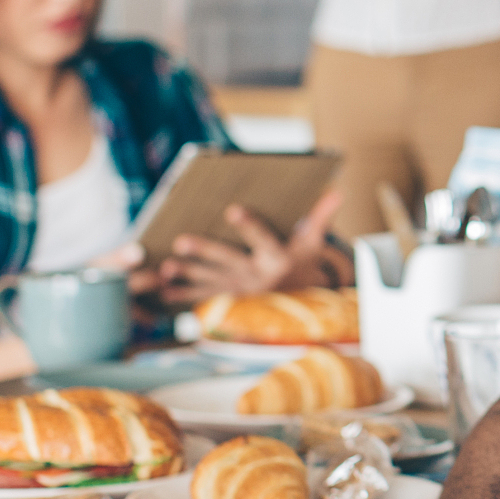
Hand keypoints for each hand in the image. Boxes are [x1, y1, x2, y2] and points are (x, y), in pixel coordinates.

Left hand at [127, 189, 347, 307]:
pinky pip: (205, 298)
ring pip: (211, 280)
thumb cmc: (303, 264)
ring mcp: (242, 291)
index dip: (249, 225)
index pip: (262, 238)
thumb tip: (337, 192)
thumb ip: (321, 217)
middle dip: (204, 252)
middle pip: (228, 261)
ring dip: (187, 275)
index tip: (233, 210)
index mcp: (278, 259)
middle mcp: (258, 277)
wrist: (303, 305)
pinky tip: (162, 292)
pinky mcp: (230, 301)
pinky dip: (183, 296)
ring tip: (166, 268)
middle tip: (181, 241)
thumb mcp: (313, 243)